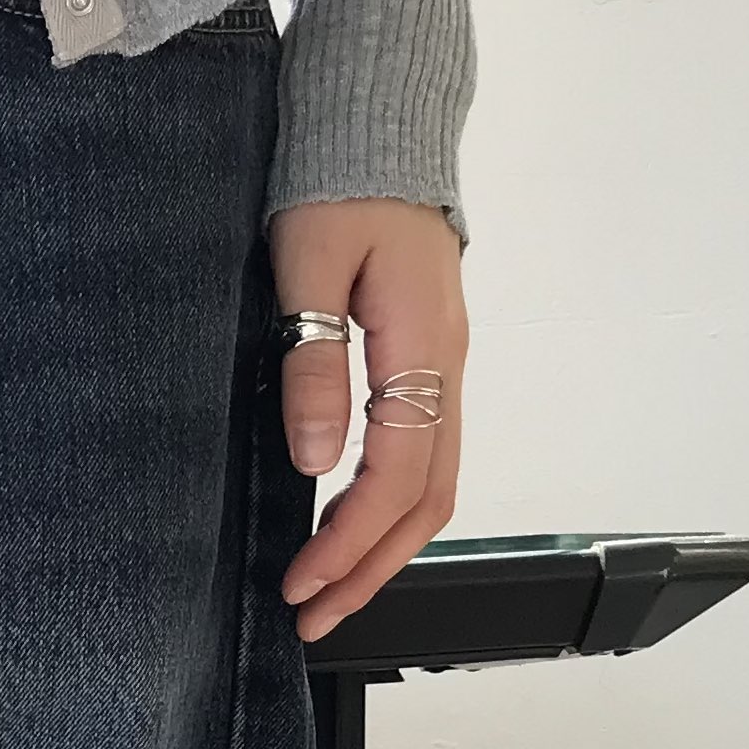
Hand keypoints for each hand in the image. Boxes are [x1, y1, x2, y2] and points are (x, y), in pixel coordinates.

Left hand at [269, 199, 466, 644]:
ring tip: (328, 591)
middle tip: (314, 617)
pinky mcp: (428, 364)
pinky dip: (387, 508)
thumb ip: (312, 361)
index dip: (348, 543)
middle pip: (428, 501)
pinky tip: (347, 529)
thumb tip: (315, 456)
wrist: (379, 132)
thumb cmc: (341, 184)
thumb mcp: (307, 264)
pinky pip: (423, 455)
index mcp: (422, 347)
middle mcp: (447, 366)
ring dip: (381, 549)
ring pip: (432, 486)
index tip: (301, 584)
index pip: (396, 477)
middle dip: (370, 569)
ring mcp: (444, 367)